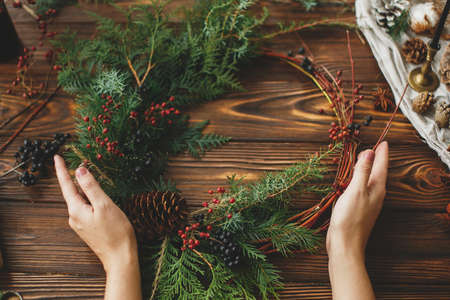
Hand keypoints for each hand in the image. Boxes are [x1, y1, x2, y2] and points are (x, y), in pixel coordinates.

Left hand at [54, 154, 137, 272]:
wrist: (120, 257)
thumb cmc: (115, 231)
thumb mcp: (104, 205)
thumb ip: (91, 187)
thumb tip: (80, 170)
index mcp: (76, 210)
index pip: (66, 185)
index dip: (61, 170)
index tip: (57, 156)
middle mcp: (75, 217)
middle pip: (72, 192)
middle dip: (74, 178)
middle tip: (77, 162)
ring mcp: (81, 223)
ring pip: (80, 200)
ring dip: (83, 188)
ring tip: (89, 177)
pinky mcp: (89, 228)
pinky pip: (85, 208)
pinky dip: (89, 198)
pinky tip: (97, 197)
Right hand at [326, 141, 388, 259]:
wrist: (345, 244)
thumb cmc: (350, 218)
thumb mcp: (355, 190)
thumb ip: (362, 171)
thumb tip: (369, 152)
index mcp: (377, 188)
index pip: (381, 165)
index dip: (382, 153)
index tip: (383, 142)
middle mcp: (375, 194)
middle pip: (378, 172)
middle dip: (376, 159)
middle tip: (373, 147)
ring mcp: (368, 202)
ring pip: (370, 180)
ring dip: (368, 169)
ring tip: (364, 159)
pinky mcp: (359, 208)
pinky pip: (362, 188)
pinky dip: (359, 179)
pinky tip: (353, 180)